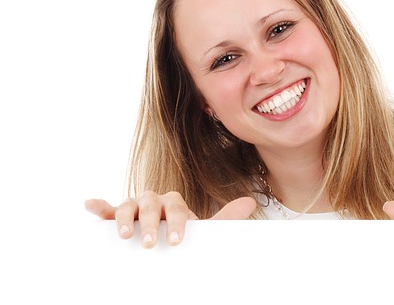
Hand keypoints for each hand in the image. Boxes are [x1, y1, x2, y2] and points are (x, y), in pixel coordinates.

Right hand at [85, 191, 256, 247]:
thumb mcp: (203, 230)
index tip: (177, 241)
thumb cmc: (184, 235)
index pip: (176, 206)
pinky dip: (99, 206)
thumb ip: (224, 218)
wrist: (167, 240)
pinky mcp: (117, 215)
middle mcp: (154, 201)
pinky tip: (90, 206)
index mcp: (174, 203)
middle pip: (151, 204)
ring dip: (124, 218)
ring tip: (124, 235)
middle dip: (150, 223)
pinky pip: (107, 208)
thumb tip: (250, 203)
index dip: (177, 222)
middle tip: (152, 244)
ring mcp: (135, 207)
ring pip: (129, 205)